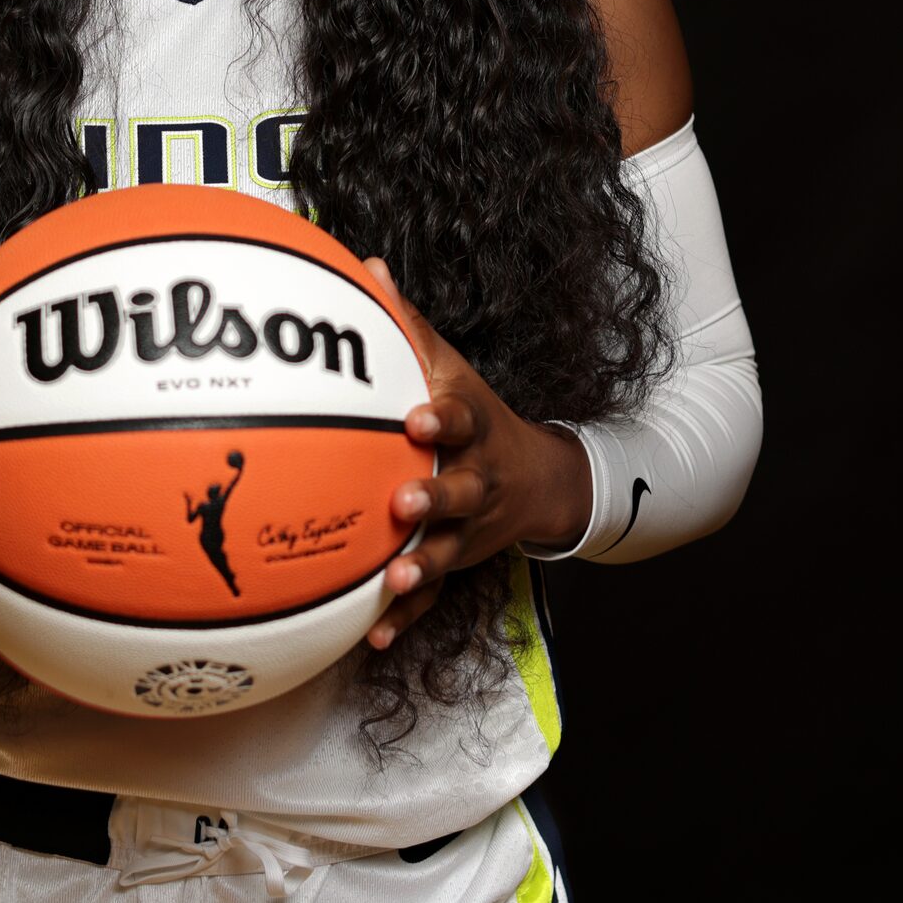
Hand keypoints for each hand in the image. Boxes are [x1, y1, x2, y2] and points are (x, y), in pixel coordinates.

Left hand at [362, 256, 592, 650]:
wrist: (537, 478)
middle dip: (436, 496)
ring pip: (450, 548)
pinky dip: (405, 617)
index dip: (441, 417)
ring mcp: (471, 525)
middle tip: (404, 502)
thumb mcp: (448, 365)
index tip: (416, 417)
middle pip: (461, 488)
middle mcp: (476, 476)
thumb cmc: (471, 412)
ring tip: (395, 578)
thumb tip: (364, 265)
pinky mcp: (459, 561)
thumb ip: (407, 324)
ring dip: (424, 565)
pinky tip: (373, 637)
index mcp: (470, 426)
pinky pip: (433, 596)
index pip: (459, 416)